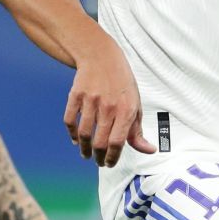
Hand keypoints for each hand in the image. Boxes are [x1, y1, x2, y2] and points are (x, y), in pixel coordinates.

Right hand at [64, 38, 155, 167]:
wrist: (101, 56)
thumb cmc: (121, 83)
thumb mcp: (135, 104)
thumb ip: (137, 130)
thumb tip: (148, 150)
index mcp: (126, 110)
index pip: (118, 142)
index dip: (113, 158)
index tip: (109, 163)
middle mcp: (108, 106)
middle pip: (100, 142)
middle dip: (98, 157)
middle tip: (98, 161)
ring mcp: (90, 100)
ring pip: (84, 134)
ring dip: (84, 149)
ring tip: (86, 154)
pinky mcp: (76, 95)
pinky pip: (70, 120)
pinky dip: (72, 133)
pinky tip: (76, 139)